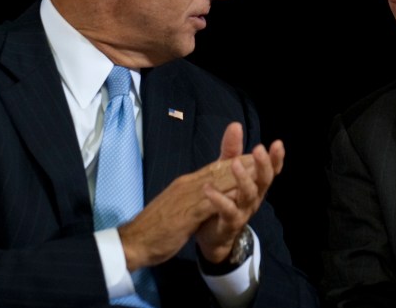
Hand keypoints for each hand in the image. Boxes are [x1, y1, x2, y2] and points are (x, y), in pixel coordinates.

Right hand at [117, 122, 258, 270]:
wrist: (133, 242)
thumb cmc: (154, 226)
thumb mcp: (177, 206)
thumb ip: (191, 196)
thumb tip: (206, 191)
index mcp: (185, 184)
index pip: (213, 169)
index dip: (234, 162)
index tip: (253, 156)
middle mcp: (187, 186)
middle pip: (218, 170)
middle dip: (241, 162)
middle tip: (262, 154)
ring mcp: (186, 199)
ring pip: (216, 182)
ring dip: (237, 174)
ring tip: (256, 168)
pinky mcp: (185, 215)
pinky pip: (208, 203)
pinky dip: (223, 196)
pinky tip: (238, 194)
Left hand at [195, 124, 284, 263]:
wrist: (212, 235)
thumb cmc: (223, 199)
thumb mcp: (226, 171)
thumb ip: (231, 150)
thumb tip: (236, 124)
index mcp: (256, 184)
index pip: (271, 169)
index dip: (276, 158)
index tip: (277, 143)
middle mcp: (254, 197)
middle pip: (264, 180)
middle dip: (263, 164)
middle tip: (259, 148)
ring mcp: (243, 211)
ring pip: (249, 194)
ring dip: (243, 178)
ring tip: (235, 163)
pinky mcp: (229, 223)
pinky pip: (227, 211)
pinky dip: (218, 199)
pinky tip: (208, 188)